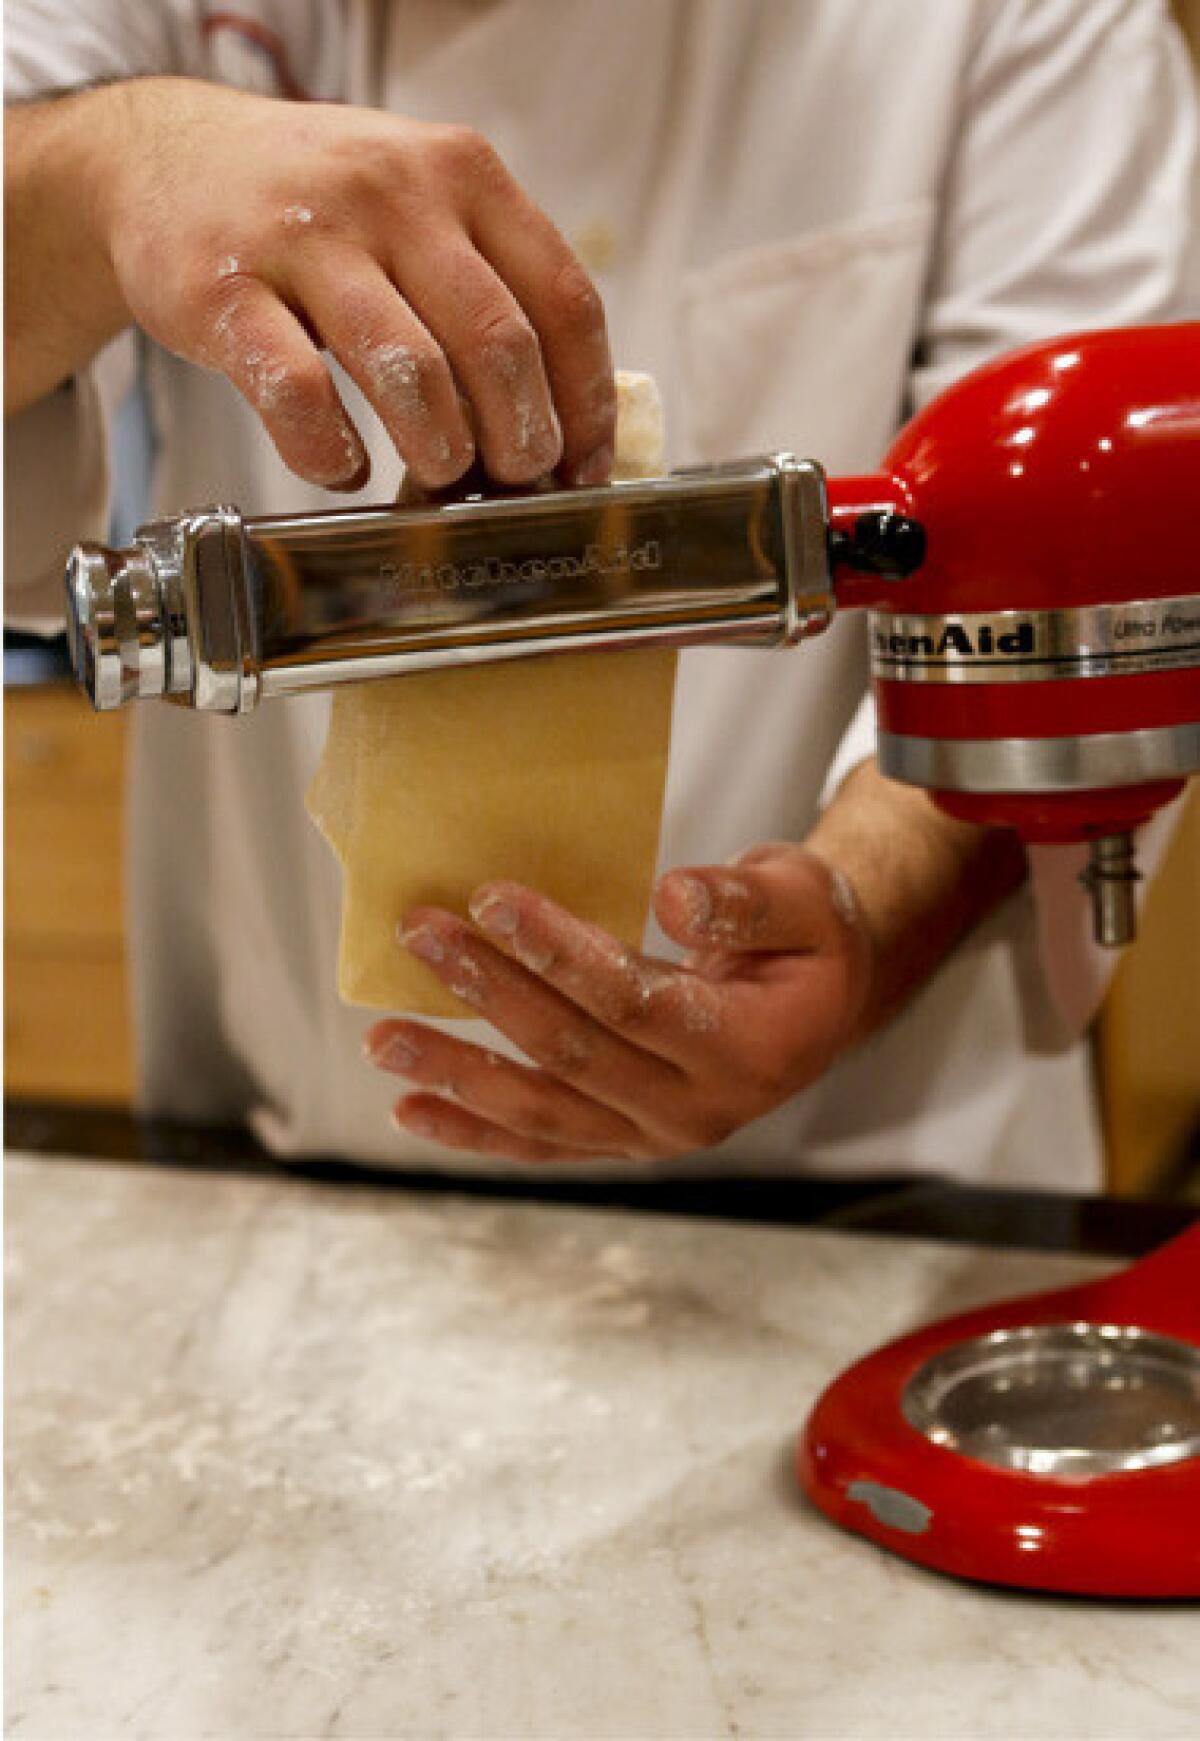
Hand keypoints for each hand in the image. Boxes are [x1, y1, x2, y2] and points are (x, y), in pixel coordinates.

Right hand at [90, 80, 614, 489]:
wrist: (162, 158)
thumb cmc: (314, 210)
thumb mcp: (416, 207)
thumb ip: (488, 283)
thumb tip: (562, 422)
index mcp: (461, 174)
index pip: (563, 299)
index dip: (586, 401)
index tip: (583, 465)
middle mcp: (392, 193)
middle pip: (499, 342)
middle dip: (522, 437)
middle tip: (513, 480)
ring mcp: (306, 238)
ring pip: (411, 371)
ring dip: (441, 449)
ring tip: (439, 474)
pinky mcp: (226, 291)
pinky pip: (300, 395)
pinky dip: (332, 453)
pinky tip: (344, 466)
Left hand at [363, 845, 874, 1162]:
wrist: (822, 1003)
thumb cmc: (809, 937)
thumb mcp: (804, 896)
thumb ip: (747, 899)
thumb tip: (675, 896)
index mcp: (750, 1049)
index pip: (636, 1000)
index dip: (560, 952)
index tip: (493, 899)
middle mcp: (700, 1111)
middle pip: (575, 1053)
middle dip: (490, 992)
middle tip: (422, 933)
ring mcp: (656, 1138)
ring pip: (543, 1111)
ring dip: (457, 1073)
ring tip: (384, 1038)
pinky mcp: (622, 1143)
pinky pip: (540, 1145)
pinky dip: (473, 1130)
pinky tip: (412, 1109)